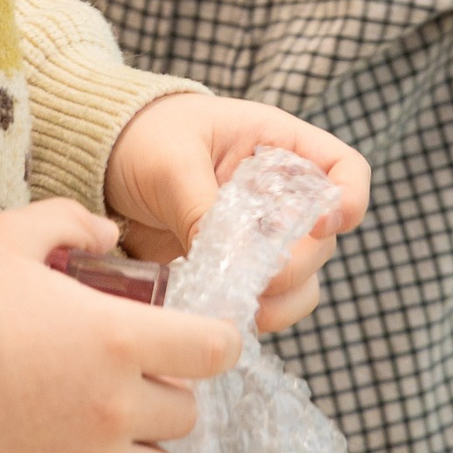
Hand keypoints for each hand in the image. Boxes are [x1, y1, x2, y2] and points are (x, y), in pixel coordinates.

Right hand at [0, 198, 242, 452]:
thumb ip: (67, 223)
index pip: (214, 348)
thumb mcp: (8, 236)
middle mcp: (116, 407)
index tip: (188, 342)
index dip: (207, 342)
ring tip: (110, 448)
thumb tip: (107, 232)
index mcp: (118, 337)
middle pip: (187, 415)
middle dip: (162, 397)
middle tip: (119, 385)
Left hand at [103, 94, 368, 335]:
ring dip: (284, 300)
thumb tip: (224, 259)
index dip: (348, 197)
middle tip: (262, 278)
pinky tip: (225, 315)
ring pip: (303, 279)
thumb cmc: (144, 137)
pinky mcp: (238, 270)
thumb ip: (200, 204)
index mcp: (278, 145)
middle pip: (324, 238)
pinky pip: (269, 300)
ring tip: (246, 309)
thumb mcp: (170, 160)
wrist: (104, 162)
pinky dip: (258, 313)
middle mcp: (282, 194)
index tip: (326, 222)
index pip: (343, 168)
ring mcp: (263, 236)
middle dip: (299, 263)